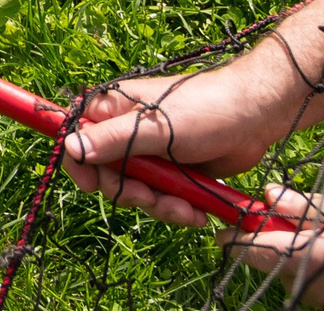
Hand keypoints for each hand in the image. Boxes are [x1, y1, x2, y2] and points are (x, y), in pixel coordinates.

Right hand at [59, 68, 288, 225]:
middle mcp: (127, 132)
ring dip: (158, 206)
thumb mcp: (154, 128)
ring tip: (185, 211)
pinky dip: (177, 209)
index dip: (80, 163)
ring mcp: (151, 153)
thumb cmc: (203, 110)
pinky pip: (162, 197)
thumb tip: (68, 148)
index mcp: (114, 111)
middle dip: (129, 192)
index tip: (93, 186)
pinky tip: (196, 213)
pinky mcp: (174, 171)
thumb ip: (112, 140)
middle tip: (150, 197)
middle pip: (107, 172)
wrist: (255, 117)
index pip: (77, 136)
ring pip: (136, 190)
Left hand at [220, 189, 323, 308]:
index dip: (233, 236)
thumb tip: (267, 195)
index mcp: (310, 257)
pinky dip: (321, 271)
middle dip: (272, 241)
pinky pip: (320, 289)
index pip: (251, 250)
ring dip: (299, 256)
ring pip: (296, 278)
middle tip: (287, 217)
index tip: (223, 225)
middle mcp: (312, 287)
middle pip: (272, 264)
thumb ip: (306, 206)